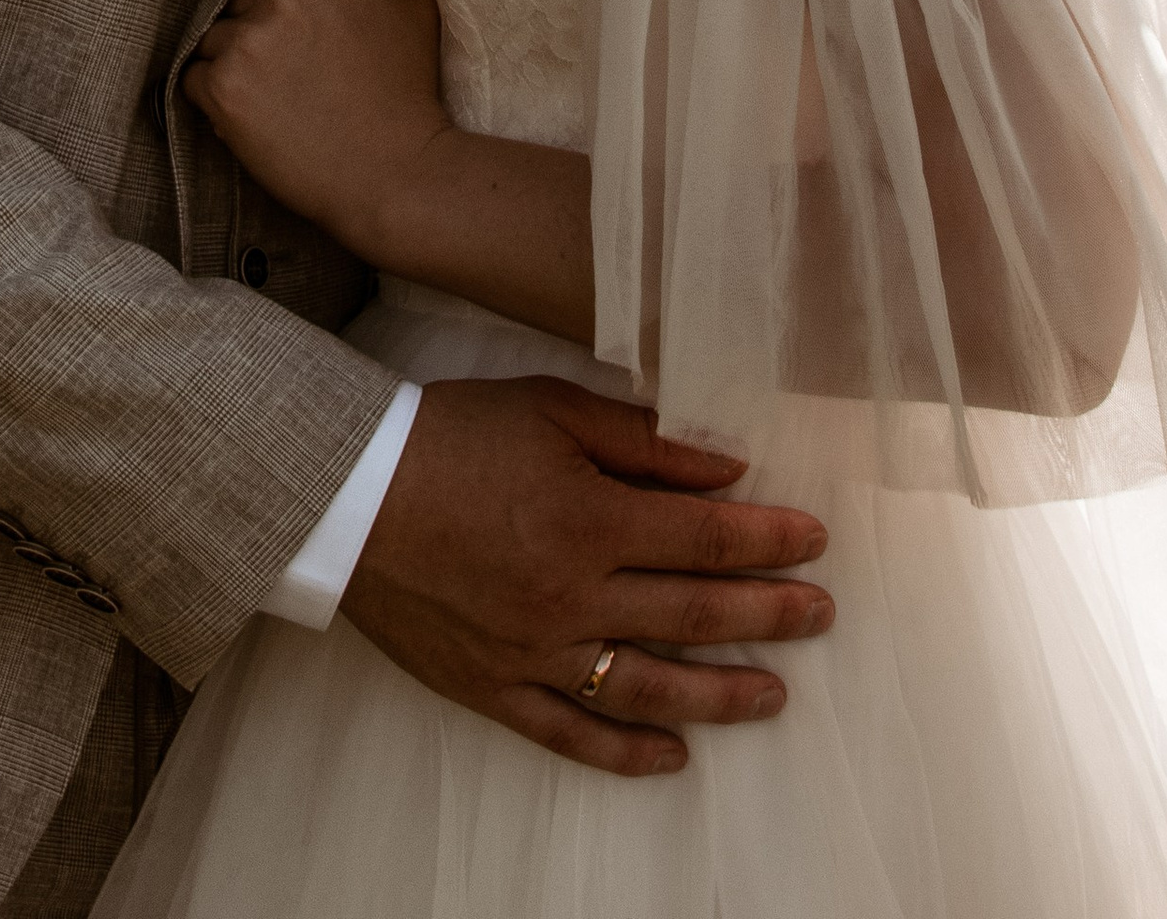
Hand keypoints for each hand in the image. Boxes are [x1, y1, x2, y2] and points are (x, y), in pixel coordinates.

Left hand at [186, 0, 447, 254]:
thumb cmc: (407, 89)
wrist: (395, 173)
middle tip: (279, 66)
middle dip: (248, 25)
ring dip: (229, 61)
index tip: (280, 21)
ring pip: (210, 36)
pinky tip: (248, 114)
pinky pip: (192, 77)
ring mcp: (246, 41)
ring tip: (268, 94)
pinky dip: (211, 96)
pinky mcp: (223, 89)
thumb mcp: (413, 4)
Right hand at [343, 376, 831, 773]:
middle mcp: (574, 597)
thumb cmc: (451, 437)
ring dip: (721, 693)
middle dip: (769, 614)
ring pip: (650, 688)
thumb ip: (644, 440)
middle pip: (694, 614)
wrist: (346, 492)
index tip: (813, 539)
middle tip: (820, 614)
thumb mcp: (551, 409)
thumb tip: (726, 464)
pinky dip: (628, 753)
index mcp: (590, 520)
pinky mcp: (496, 690)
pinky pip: (574, 736)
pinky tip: (674, 757)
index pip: (705, 536)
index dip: (768, 539)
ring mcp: (537, 653)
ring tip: (774, 694)